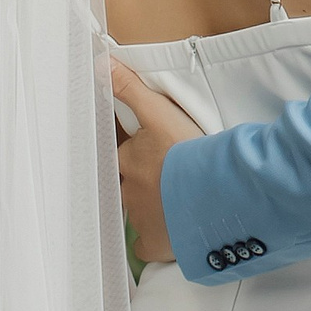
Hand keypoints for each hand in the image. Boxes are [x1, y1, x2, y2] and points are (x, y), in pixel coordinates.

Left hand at [111, 62, 199, 265]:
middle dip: (149, 184)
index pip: (126, 158)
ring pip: (140, 214)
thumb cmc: (188, 152)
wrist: (212, 193)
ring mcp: (140, 220)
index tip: (157, 158)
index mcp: (127, 161)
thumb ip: (129, 88)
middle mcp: (128, 191)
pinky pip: (147, 246)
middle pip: (133, 186)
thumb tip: (99, 63)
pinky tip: (171, 234)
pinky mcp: (154, 245)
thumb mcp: (159, 112)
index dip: (142, 157)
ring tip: (180, 203)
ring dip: (156, 209)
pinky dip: (156, 241)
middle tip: (172, 179)